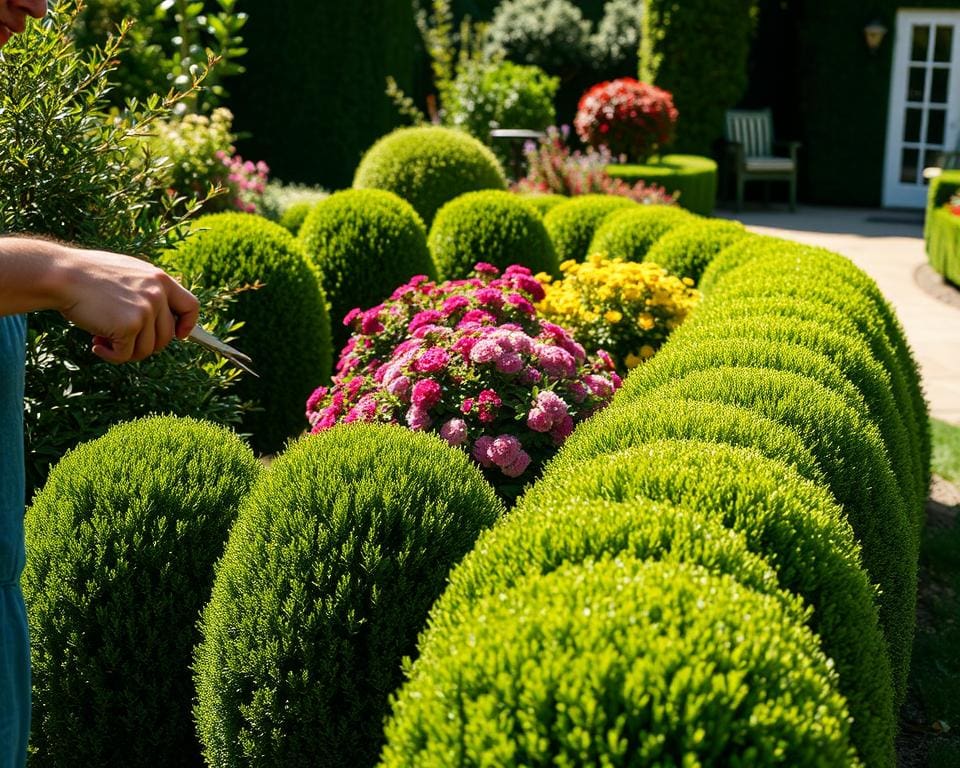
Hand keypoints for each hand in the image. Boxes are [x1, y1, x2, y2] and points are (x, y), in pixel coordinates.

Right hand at [55, 248, 199, 362]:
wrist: (62, 275)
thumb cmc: (89, 275)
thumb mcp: (129, 273)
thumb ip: (148, 291)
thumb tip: (161, 318)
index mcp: (160, 279)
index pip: (191, 306)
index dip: (187, 325)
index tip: (178, 336)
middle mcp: (158, 294)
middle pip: (166, 337)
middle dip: (144, 344)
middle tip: (120, 340)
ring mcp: (146, 310)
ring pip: (147, 350)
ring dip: (125, 351)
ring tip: (103, 339)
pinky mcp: (130, 325)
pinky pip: (125, 355)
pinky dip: (111, 355)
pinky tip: (96, 345)